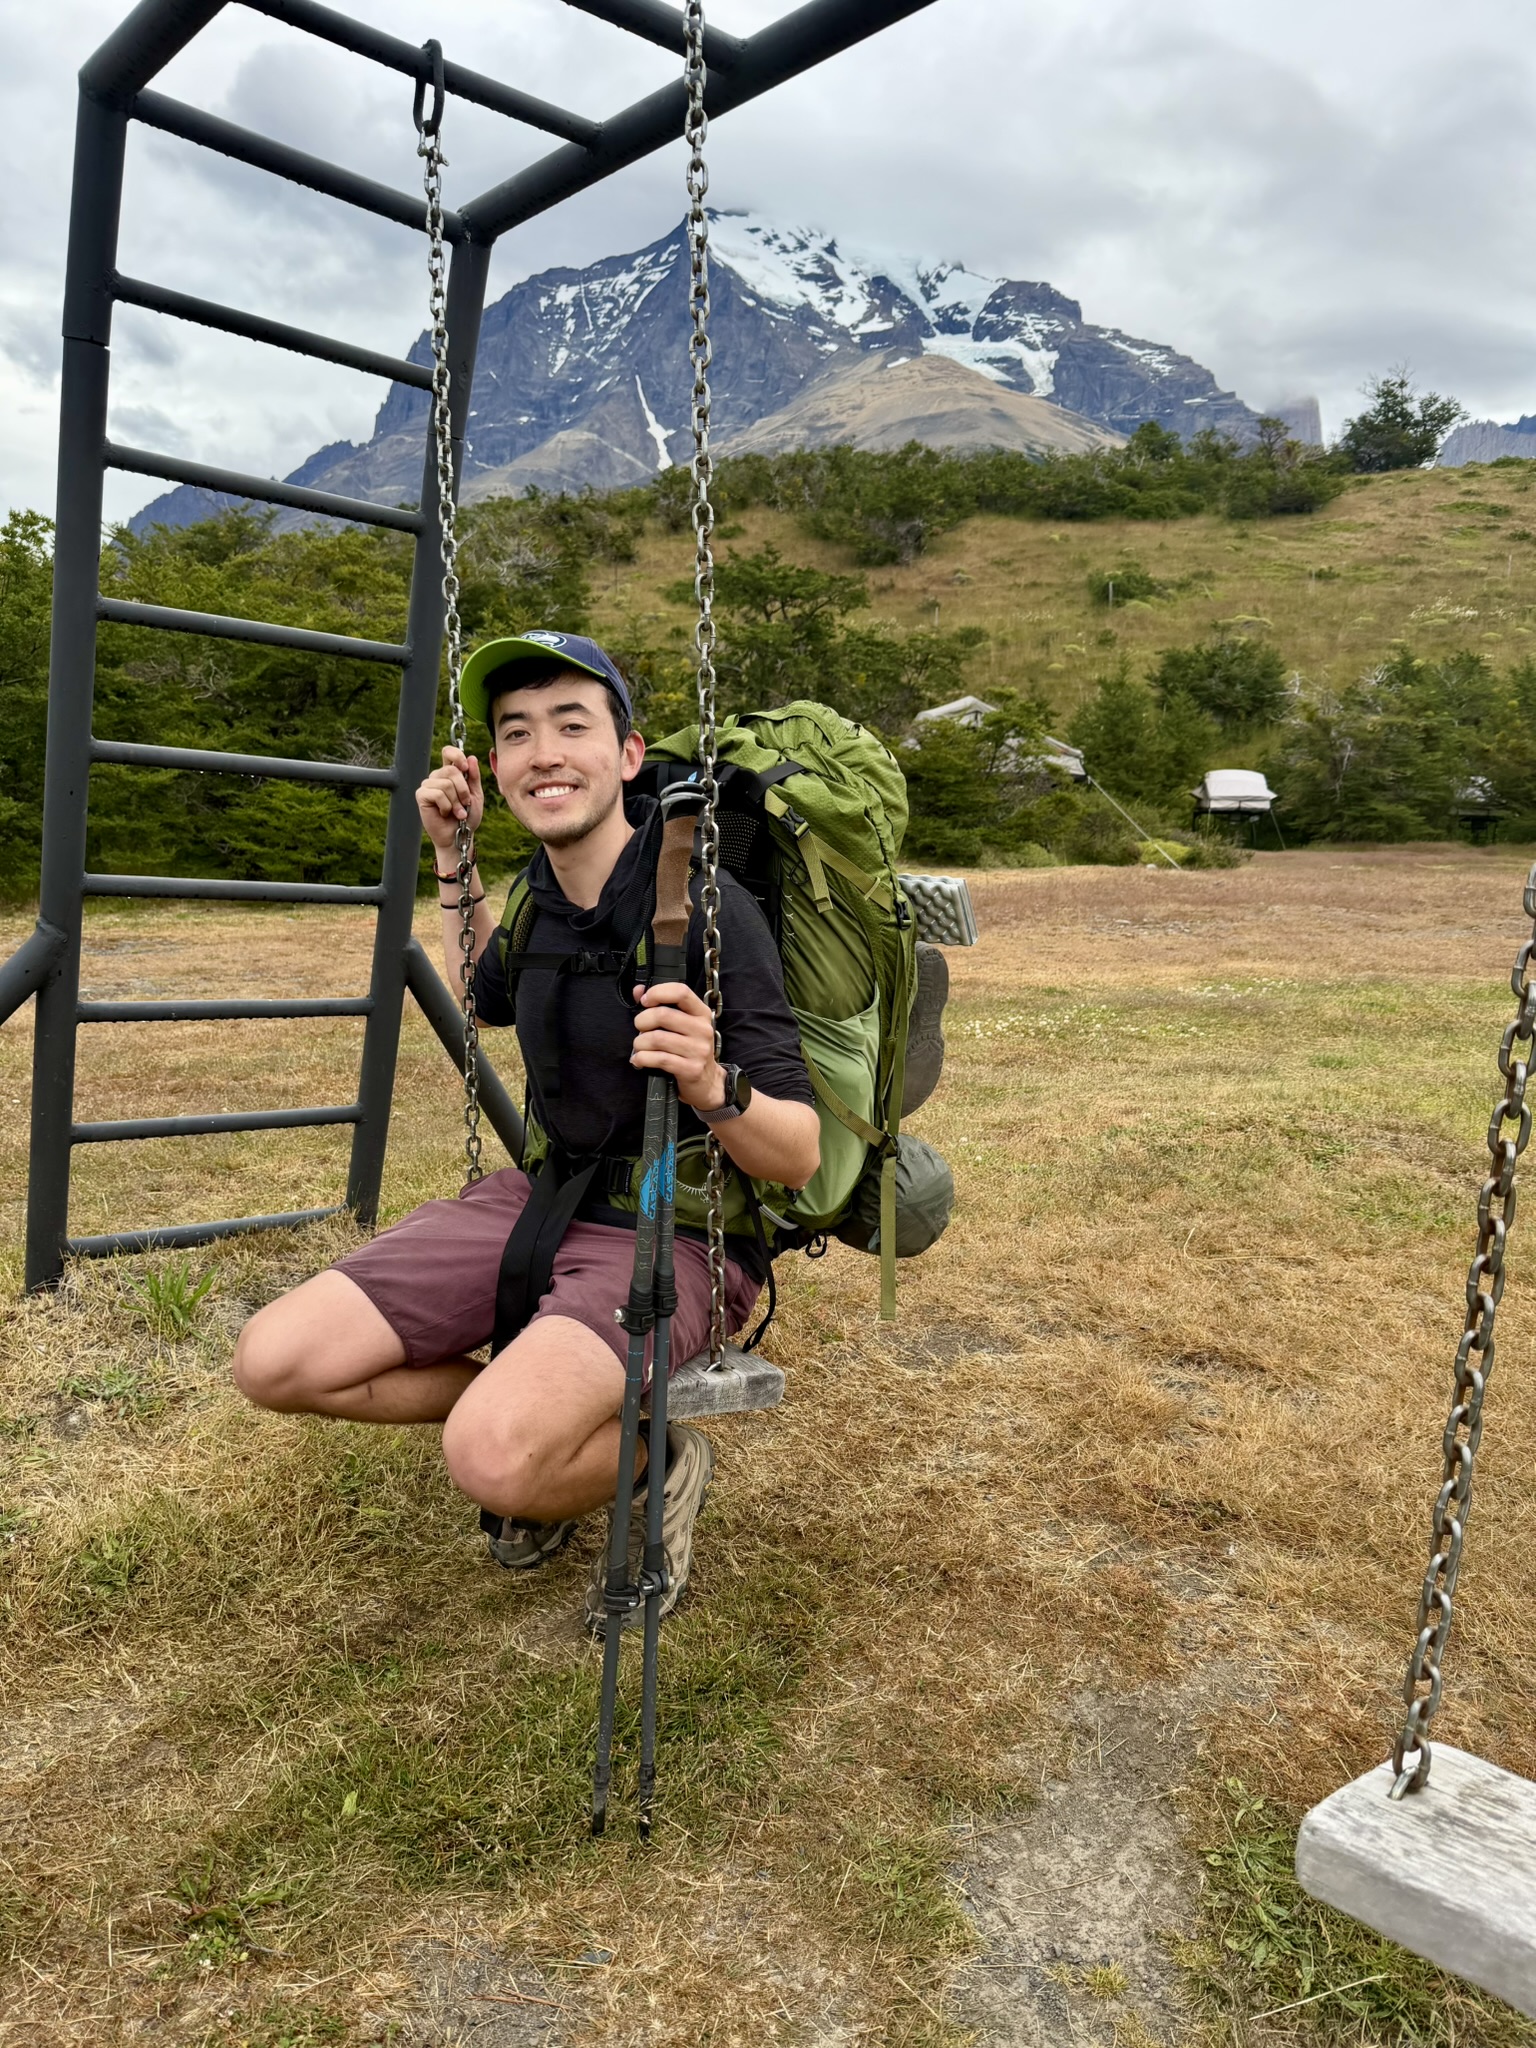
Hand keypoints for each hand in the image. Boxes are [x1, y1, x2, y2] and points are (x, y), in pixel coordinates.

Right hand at [416, 745, 483, 856]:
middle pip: (451, 770)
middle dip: (463, 789)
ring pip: (446, 784)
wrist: (459, 836)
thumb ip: (474, 777)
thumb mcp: (476, 795)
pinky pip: (438, 794)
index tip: (465, 767)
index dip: (457, 755)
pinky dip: (447, 806)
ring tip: (457, 812)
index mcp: (450, 773)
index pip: (448, 752)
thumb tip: (471, 757)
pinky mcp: (421, 795)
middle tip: (465, 803)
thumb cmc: (467, 817)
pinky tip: (445, 813)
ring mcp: (428, 785)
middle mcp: (437, 776)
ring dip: (456, 802)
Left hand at [631, 981, 725, 1110]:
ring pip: (657, 1038)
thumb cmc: (689, 1050)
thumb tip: (638, 991)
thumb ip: (659, 1005)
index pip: (681, 992)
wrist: (707, 1082)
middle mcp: (702, 1029)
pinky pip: (658, 1059)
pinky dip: (642, 1059)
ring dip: (640, 1043)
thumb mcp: (681, 1026)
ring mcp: (698, 1050)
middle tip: (640, 1029)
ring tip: (639, 1047)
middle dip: (642, 1021)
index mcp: (700, 1013)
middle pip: (663, 1015)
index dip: (658, 993)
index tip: (645, 1001)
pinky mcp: (691, 1068)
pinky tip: (639, 1060)